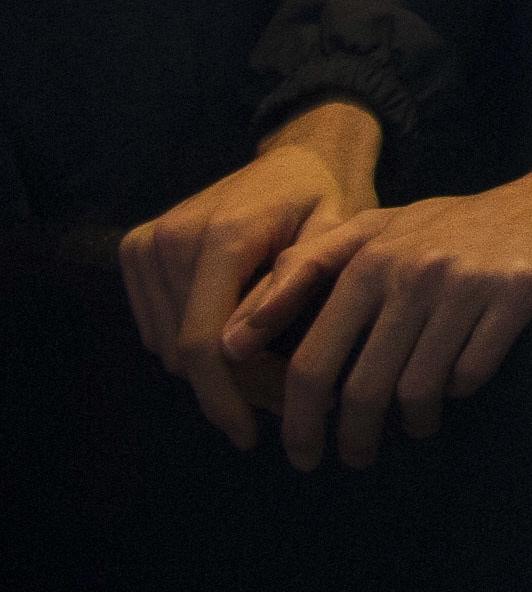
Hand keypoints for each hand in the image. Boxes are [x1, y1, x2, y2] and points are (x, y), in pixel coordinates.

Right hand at [120, 102, 380, 449]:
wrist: (299, 156)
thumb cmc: (329, 200)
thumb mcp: (336, 237)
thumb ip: (292, 287)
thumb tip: (235, 348)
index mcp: (221, 237)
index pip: (202, 343)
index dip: (223, 398)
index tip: (250, 436)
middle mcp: (171, 239)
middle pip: (185, 350)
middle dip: (229, 387)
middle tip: (282, 401)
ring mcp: (147, 243)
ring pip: (166, 345)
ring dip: (211, 369)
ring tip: (269, 368)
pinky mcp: (136, 249)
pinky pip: (156, 325)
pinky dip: (192, 343)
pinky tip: (237, 337)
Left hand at [226, 133, 531, 470]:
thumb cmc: (456, 226)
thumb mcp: (379, 229)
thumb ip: (306, 269)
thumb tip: (235, 337)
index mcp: (369, 257)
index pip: (313, 360)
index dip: (299, 421)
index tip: (300, 453)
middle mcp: (412, 269)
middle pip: (361, 387)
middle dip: (350, 439)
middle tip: (353, 459)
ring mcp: (466, 281)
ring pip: (417, 389)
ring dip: (411, 424)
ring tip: (413, 428)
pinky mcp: (518, 292)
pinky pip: (471, 374)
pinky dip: (459, 393)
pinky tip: (459, 387)